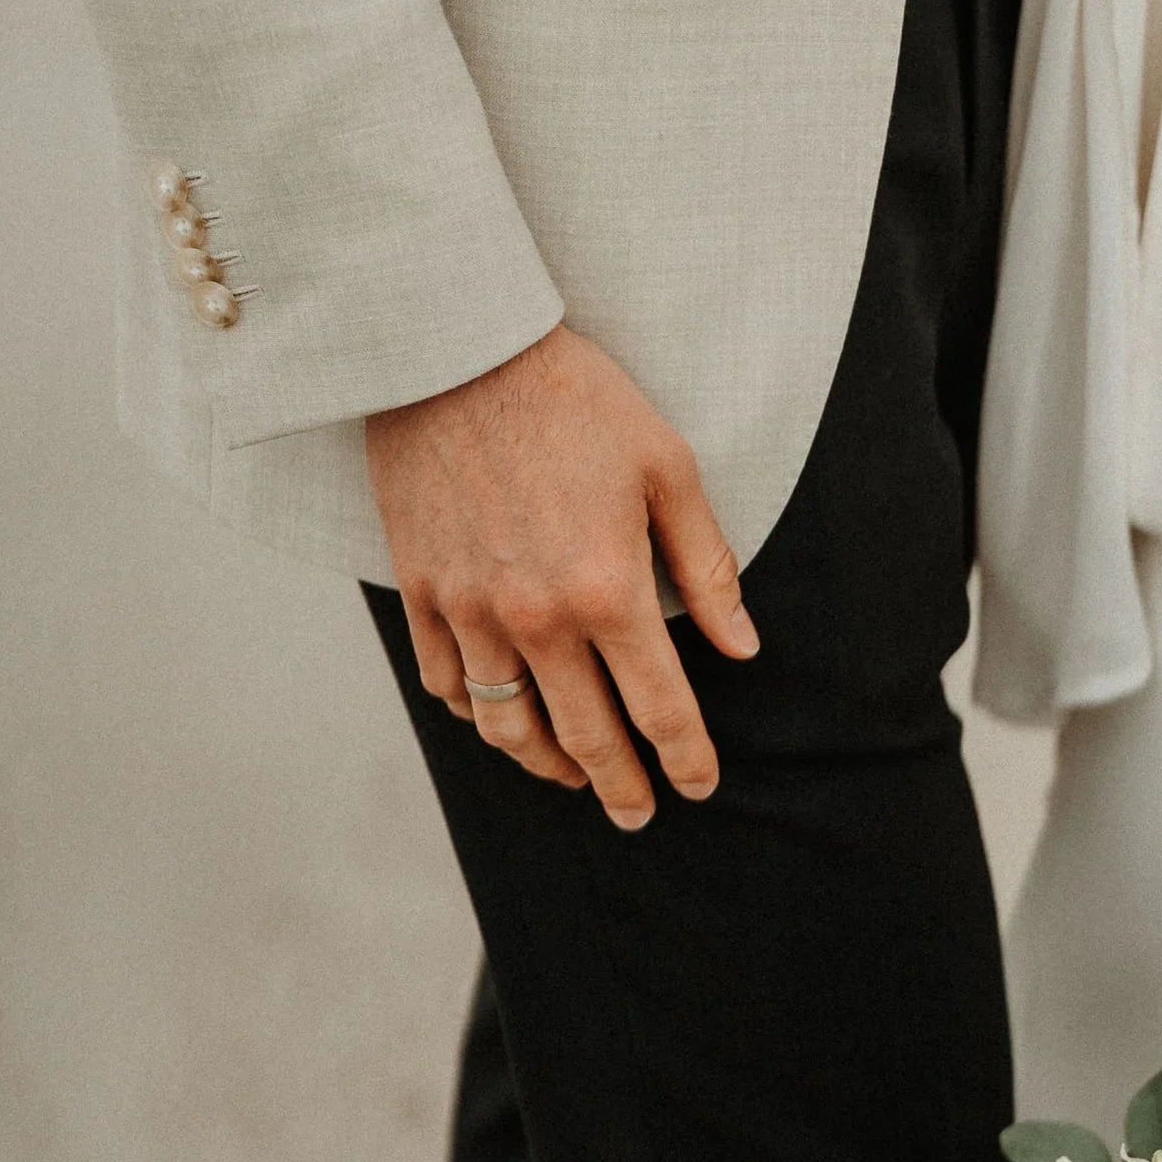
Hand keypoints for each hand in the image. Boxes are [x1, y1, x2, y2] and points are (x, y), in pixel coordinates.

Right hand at [366, 326, 757, 829]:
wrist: (455, 349)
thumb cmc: (575, 399)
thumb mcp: (667, 467)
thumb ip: (706, 566)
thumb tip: (741, 645)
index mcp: (608, 591)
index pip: (659, 707)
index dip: (686, 757)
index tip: (699, 785)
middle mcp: (537, 618)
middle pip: (585, 737)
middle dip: (620, 787)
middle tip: (638, 813)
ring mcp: (469, 610)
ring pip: (508, 725)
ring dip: (546, 766)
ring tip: (572, 780)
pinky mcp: (420, 590)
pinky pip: (446, 682)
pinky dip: (477, 714)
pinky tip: (502, 719)